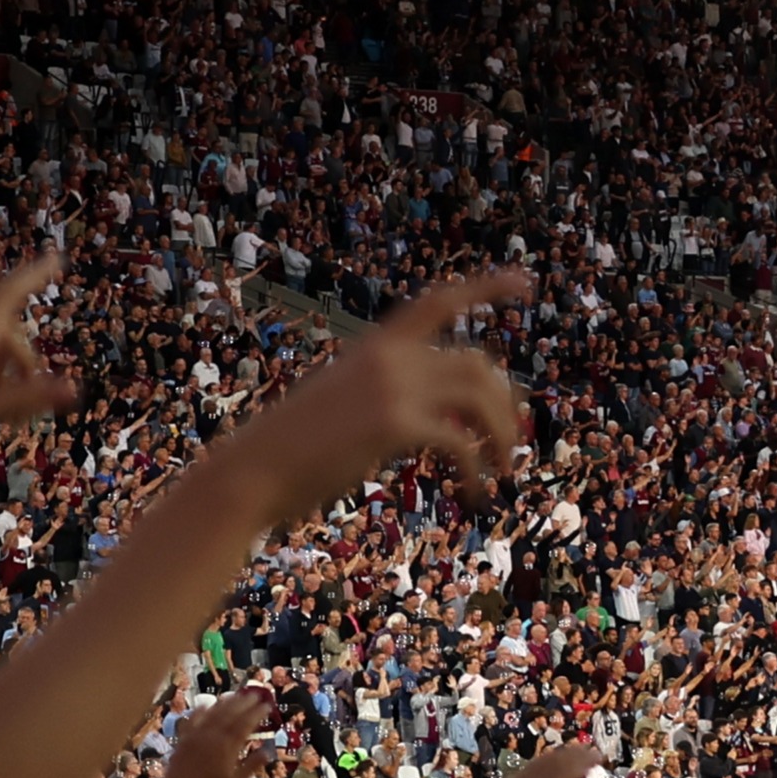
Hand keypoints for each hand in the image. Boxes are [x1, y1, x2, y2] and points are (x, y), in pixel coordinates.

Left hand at [147, 682, 274, 777]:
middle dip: (243, 702)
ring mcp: (195, 737)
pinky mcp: (183, 741)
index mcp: (227, 747)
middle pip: (230, 714)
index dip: (257, 713)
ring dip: (224, 703)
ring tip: (235, 695)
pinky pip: (192, 720)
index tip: (267, 705)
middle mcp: (211, 737)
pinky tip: (205, 706)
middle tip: (255, 695)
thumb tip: (268, 751)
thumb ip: (252, 765)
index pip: (245, 724)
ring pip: (212, 714)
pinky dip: (200, 711)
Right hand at [244, 268, 532, 514]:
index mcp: (377, 346)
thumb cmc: (293, 447)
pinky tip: (477, 494)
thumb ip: (388, 392)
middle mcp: (390, 357)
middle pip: (478, 363)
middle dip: (507, 403)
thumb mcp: (341, 400)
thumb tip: (437, 415)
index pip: (440, 301)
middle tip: (513, 442)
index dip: (486, 288)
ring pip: (480, 396)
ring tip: (504, 469)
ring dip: (503, 434)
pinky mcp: (396, 424)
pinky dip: (478, 469)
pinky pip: (461, 442)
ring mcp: (394, 387)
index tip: (524, 283)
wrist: (253, 470)